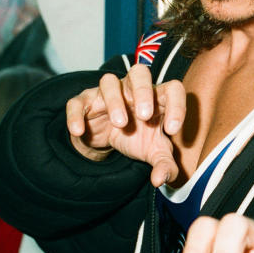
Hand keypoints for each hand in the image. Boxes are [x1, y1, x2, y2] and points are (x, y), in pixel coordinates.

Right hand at [65, 63, 185, 186]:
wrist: (107, 141)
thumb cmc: (137, 138)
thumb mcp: (154, 153)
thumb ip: (164, 166)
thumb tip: (159, 179)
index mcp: (157, 98)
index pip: (173, 89)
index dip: (177, 105)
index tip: (172, 130)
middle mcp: (133, 89)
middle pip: (140, 72)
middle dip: (143, 91)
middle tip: (145, 116)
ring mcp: (108, 93)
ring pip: (109, 81)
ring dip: (115, 100)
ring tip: (120, 124)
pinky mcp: (85, 102)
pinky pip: (78, 102)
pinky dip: (76, 115)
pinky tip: (80, 131)